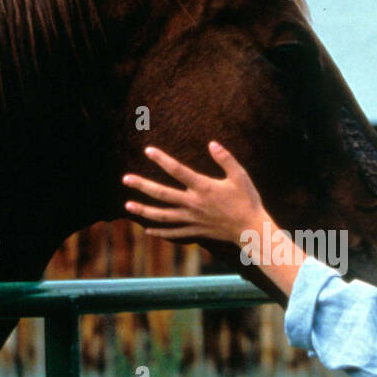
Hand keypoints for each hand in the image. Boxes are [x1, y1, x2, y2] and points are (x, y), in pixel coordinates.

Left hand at [122, 141, 266, 246]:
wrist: (251, 229)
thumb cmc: (247, 200)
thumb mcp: (240, 176)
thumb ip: (225, 159)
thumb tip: (212, 143)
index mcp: (203, 187)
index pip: (177, 171)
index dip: (162, 160)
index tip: (148, 150)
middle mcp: (193, 204)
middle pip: (162, 194)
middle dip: (142, 186)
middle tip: (125, 178)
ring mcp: (192, 219)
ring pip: (163, 215)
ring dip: (144, 210)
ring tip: (127, 205)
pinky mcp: (195, 231)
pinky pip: (173, 232)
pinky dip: (159, 231)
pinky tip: (147, 229)